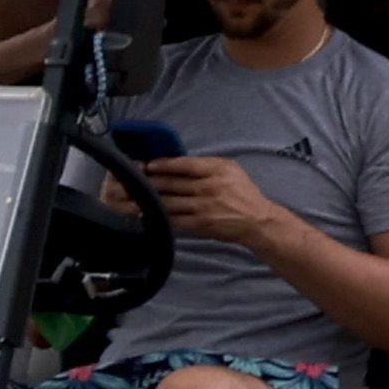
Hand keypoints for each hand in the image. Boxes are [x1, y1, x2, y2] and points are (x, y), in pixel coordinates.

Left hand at [136, 150, 289, 250]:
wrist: (257, 221)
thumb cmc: (243, 192)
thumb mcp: (231, 170)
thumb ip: (207, 166)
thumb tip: (178, 164)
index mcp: (217, 170)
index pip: (184, 165)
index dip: (163, 164)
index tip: (149, 165)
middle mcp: (209, 188)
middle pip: (172, 183)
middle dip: (149, 181)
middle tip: (132, 179)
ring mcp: (203, 207)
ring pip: (169, 201)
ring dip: (148, 199)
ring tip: (131, 196)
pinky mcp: (199, 224)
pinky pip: (174, 218)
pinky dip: (158, 215)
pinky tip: (145, 212)